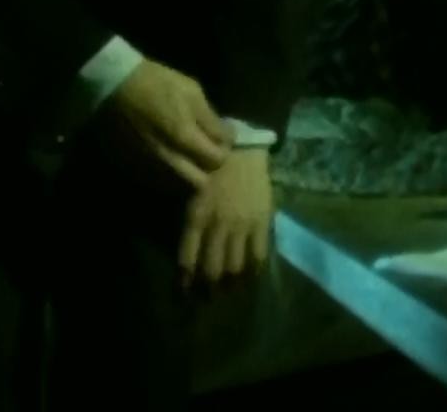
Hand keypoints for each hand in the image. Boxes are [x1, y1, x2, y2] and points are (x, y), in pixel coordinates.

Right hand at [102, 60, 231, 190]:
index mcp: (184, 138)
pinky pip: (158, 182)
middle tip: (204, 153)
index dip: (223, 151)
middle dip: (206, 170)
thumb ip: (211, 120)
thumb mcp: (191, 92)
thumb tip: (226, 139)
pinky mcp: (133, 169)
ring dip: (187, 176)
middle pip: (199, 183)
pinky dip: (167, 176)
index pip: (217, 161)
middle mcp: (168, 160)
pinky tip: (166, 159)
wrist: (112, 86)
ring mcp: (149, 167)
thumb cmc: (156, 83)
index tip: (220, 140)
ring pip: (178, 186)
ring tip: (186, 158)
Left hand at [178, 148, 272, 293]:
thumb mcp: (191, 193)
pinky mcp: (261, 222)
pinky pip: (259, 254)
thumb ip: (191, 222)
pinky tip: (252, 277)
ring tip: (230, 292)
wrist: (242, 148)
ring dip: (231, 284)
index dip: (186, 281)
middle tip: (208, 299)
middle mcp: (217, 225)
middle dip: (208, 289)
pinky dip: (254, 270)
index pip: (187, 258)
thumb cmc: (211, 168)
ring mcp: (241, 225)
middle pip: (212, 268)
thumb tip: (189, 252)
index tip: (184, 294)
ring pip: (235, 266)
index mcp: (196, 216)